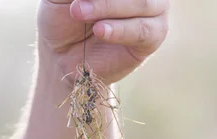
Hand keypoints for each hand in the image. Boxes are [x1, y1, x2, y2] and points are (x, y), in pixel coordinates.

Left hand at [38, 0, 168, 83]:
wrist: (63, 55)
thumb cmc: (63, 17)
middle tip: (75, 5)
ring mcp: (154, 9)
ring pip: (142, 3)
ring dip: (108, 7)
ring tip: (79, 13)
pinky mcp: (154, 36)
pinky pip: (142, 30)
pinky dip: (120, 30)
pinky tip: (100, 31)